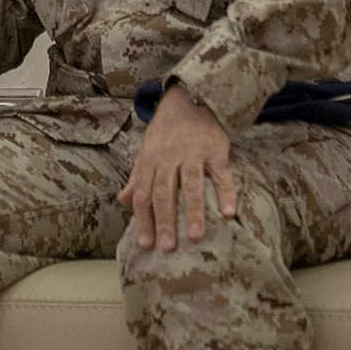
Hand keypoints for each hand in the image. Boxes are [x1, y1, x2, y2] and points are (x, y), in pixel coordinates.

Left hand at [117, 85, 237, 250]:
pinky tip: (228, 213)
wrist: (189, 102)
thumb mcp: (146, 152)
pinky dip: (226, 193)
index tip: (145, 244)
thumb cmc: (166, 134)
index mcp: (150, 161)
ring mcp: (193, 154)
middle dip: (164, 220)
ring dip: (193, 211)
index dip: (143, 219)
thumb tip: (122, 200)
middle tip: (167, 246)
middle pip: (164, 191)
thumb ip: (136, 177)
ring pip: (191, 184)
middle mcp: (169, 158)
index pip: (143, 193)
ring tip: (195, 236)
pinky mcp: (216, 151)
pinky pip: (221, 175)